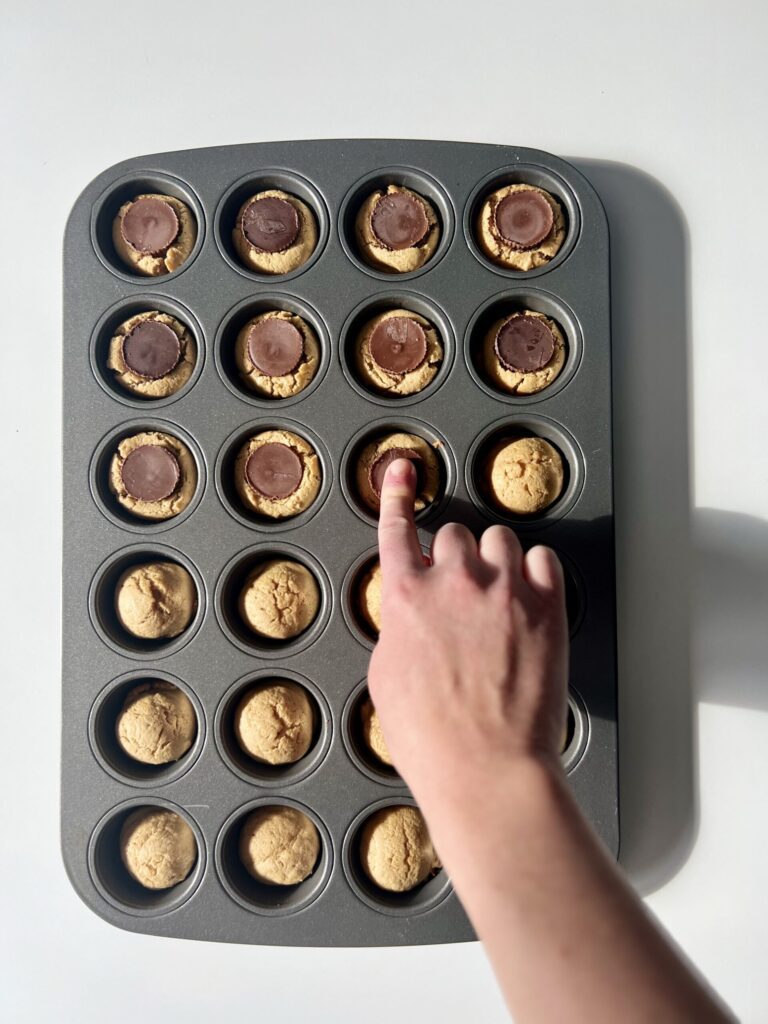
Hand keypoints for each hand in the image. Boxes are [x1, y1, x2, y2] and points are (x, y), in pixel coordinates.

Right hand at [368, 457, 568, 820]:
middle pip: (454, 534)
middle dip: (455, 559)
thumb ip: (399, 627)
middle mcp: (452, 582)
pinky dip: (534, 573)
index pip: (396, 530)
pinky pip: (542, 559)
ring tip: (498, 600)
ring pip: (499, 539)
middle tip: (462, 596)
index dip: (396, 495)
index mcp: (405, 598)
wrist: (485, 768)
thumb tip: (412, 612)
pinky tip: (527, 599)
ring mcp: (503, 590)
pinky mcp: (546, 607)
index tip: (402, 470)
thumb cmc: (430, 737)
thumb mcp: (386, 676)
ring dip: (495, 561)